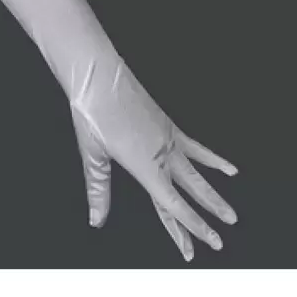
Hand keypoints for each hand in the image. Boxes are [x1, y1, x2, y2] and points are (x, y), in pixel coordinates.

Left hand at [70, 58, 237, 261]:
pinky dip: (213, 160)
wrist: (99, 76)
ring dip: (213, 195)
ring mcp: (168, 138)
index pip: (171, 205)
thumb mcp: (92, 154)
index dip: (188, 228)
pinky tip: (226, 168)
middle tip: (220, 241)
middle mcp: (161, 154)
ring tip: (230, 213)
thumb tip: (96, 218)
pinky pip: (196, 147)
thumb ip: (98, 189)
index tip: (200, 246)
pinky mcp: (168, 125)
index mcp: (144, 165)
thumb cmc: (93, 112)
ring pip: (197, 173)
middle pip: (189, 193)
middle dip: (206, 217)